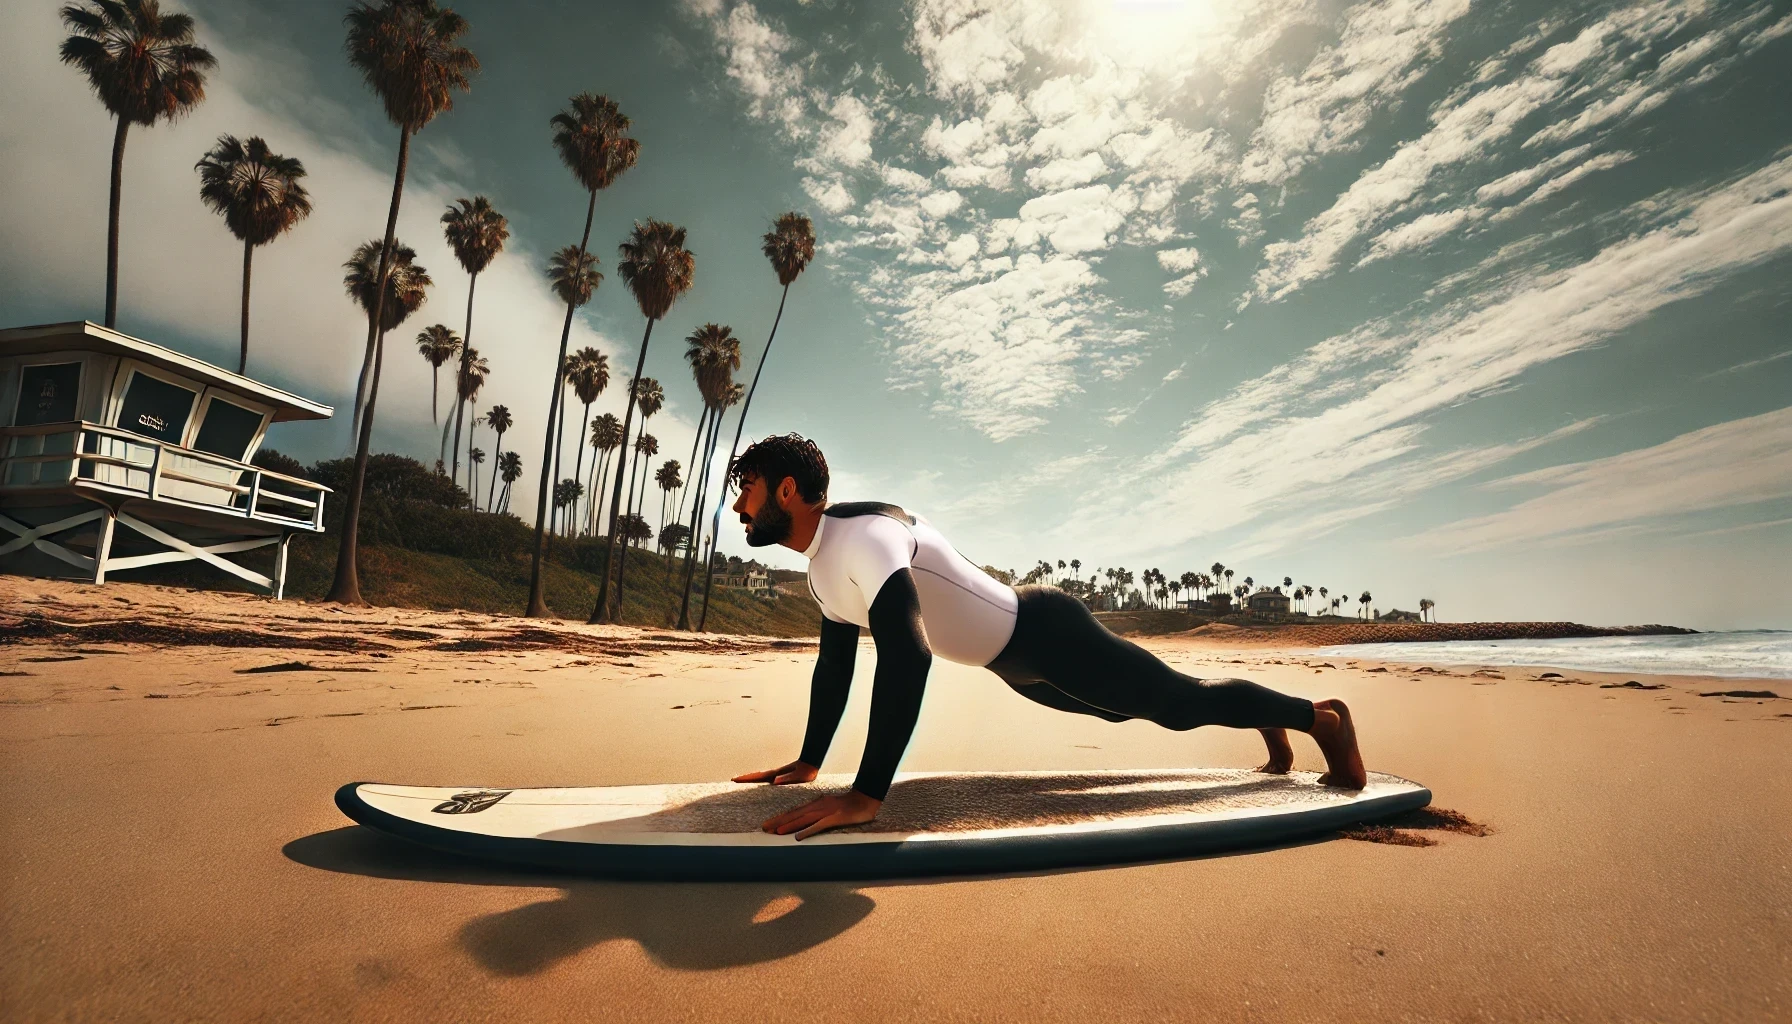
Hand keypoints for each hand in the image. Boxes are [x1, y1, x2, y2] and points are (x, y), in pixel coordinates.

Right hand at [730, 759, 817, 784]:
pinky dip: (759, 781)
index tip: (734, 780)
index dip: (745, 779)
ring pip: (760, 778)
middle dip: (745, 779)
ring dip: (751, 780)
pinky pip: (767, 780)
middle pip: (756, 777)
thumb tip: (775, 781)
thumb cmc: (805, 772)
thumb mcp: (797, 778)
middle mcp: (774, 774)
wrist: (811, 763)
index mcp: (775, 775)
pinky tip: (760, 786)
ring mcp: (776, 775)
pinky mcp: (781, 777)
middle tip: (733, 781)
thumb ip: (787, 779)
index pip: (757, 777)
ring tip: (742, 783)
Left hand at [761, 790, 881, 840]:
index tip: (768, 825)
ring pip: (803, 819)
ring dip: (789, 826)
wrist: (866, 799)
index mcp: (816, 804)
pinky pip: (819, 825)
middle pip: (795, 815)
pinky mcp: (834, 818)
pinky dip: (808, 830)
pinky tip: (798, 837)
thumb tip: (807, 826)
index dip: (780, 818)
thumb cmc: (850, 806)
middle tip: (764, 829)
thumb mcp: (831, 809)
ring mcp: (826, 812)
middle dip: (778, 822)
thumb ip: (819, 816)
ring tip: (775, 832)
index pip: (795, 812)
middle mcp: (818, 806)